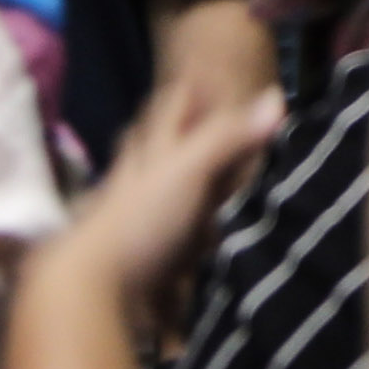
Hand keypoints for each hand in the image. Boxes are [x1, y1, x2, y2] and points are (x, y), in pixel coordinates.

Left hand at [51, 67, 284, 350]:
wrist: (93, 290)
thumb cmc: (139, 219)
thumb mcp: (187, 169)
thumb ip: (228, 137)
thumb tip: (276, 98)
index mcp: (151, 154)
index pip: (167, 109)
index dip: (186, 92)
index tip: (205, 78)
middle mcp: (141, 181)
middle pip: (155, 147)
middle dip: (175, 134)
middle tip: (206, 126)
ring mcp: (140, 222)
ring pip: (161, 192)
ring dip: (183, 186)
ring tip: (214, 182)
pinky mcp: (146, 261)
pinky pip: (172, 242)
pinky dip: (191, 237)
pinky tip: (205, 246)